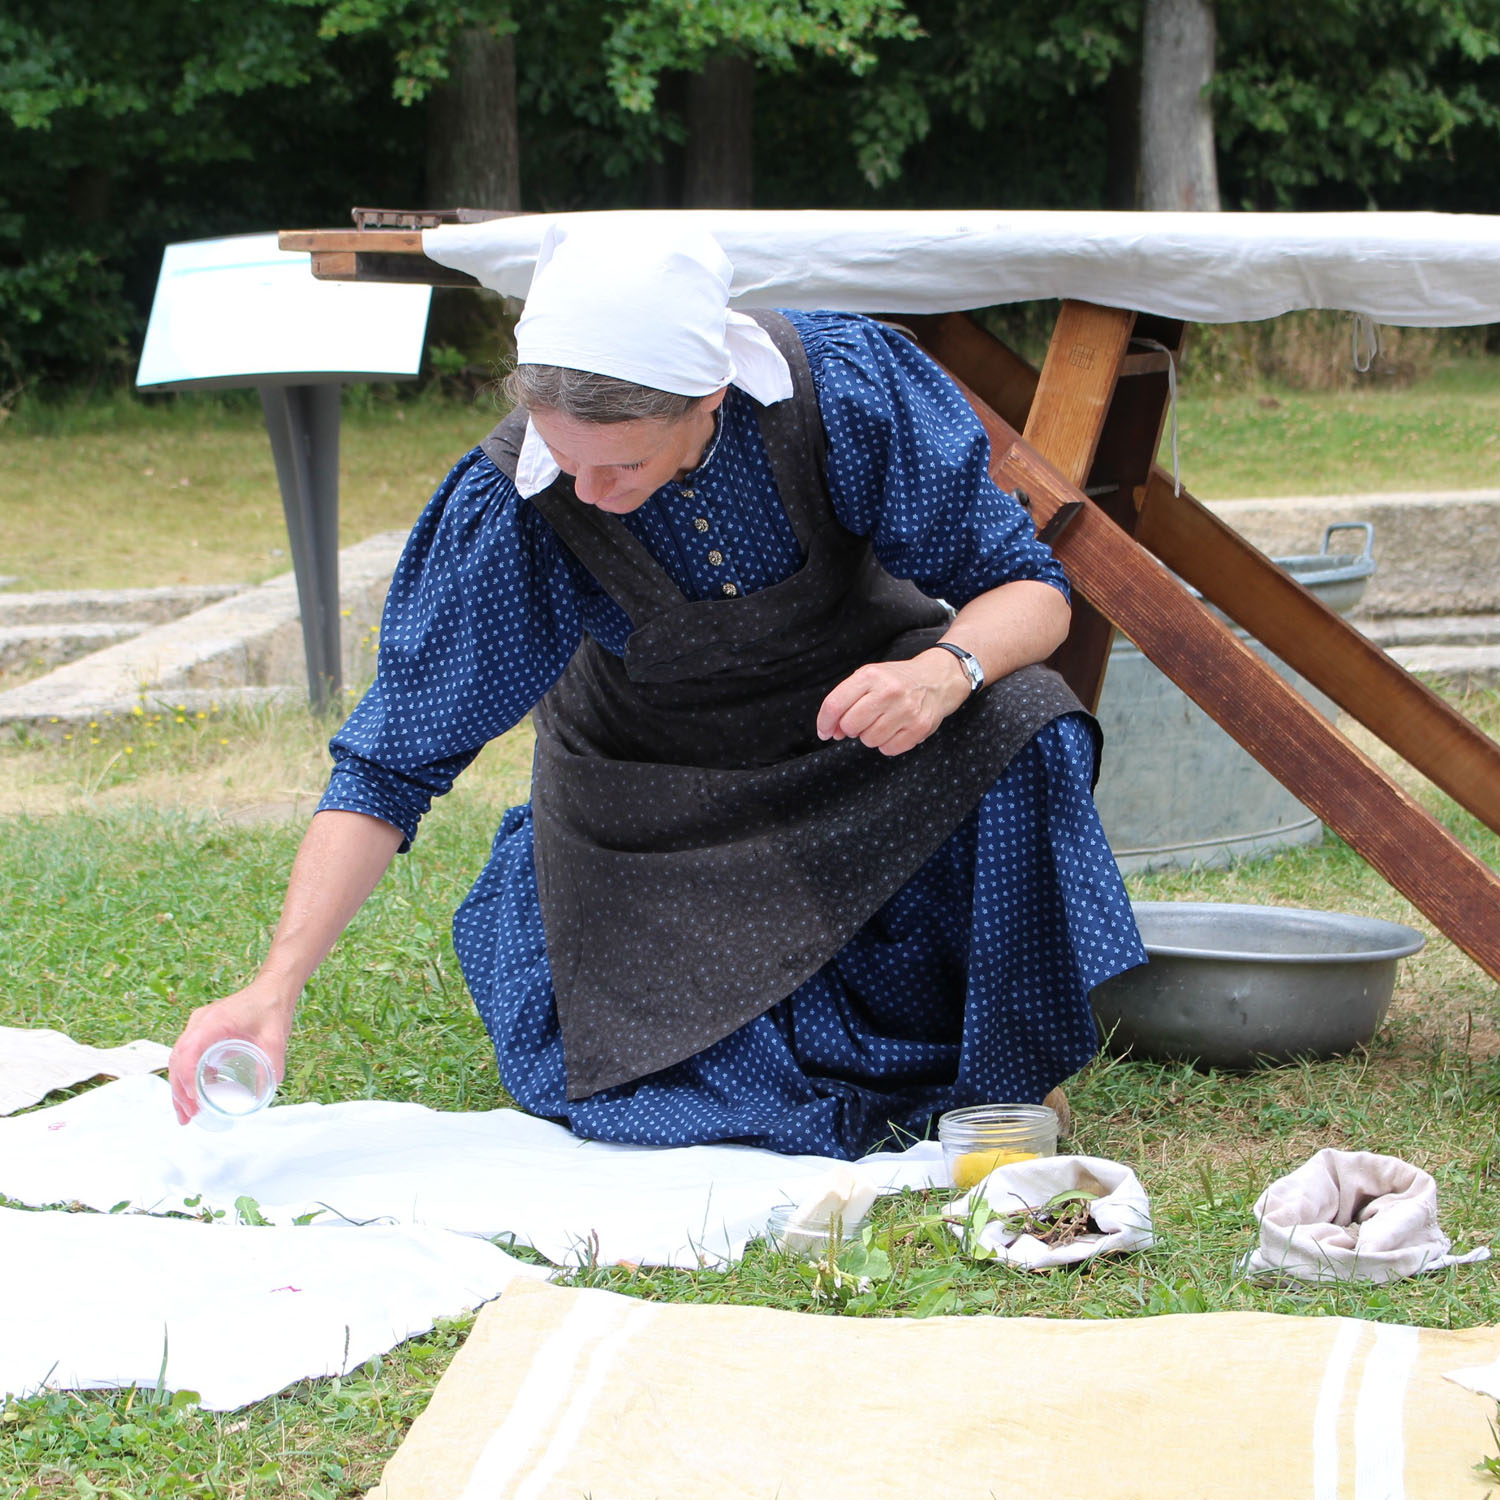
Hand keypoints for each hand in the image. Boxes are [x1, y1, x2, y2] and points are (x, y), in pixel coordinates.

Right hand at [167, 981, 292, 1125]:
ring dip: (180, 1088)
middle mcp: (199, 1023)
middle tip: (187, 1117)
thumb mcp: (275, 1036)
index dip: (187, 1075)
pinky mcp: (203, 1033)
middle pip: (178, 1059)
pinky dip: (187, 1077)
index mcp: (213, 1020)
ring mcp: (198, 1027)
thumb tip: (271, 1086)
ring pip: (179, 1060)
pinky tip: (195, 1097)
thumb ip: (273, 1060)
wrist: (272, 989)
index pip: (189, 1049)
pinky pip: (188, 1057)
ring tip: (186, 1114)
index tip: (194, 1098)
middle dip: (179, 1090)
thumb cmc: (271, 1007)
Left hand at [816, 649, 970, 755]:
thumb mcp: (868, 678)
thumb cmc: (895, 681)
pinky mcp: (919, 727)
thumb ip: (845, 700)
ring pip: (869, 740)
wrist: (936, 679)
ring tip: (882, 723)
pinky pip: (888, 749)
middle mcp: (888, 691)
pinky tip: (894, 730)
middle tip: (862, 721)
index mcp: (870, 676)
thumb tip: (831, 732)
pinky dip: (887, 744)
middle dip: (850, 729)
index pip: (835, 705)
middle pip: (850, 726)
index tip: (824, 732)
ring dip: (870, 736)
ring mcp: (906, 710)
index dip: (824, 723)